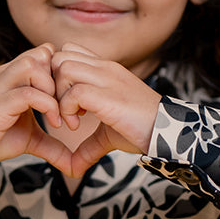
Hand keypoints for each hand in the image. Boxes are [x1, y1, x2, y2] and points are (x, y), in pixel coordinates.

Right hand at [0, 45, 79, 175]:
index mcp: (14, 76)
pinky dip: (47, 106)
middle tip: (70, 105)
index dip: (62, 72)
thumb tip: (75, 165)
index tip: (72, 99)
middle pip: (41, 53)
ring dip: (53, 88)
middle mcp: (6, 75)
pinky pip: (27, 93)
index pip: (44, 53)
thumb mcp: (31, 139)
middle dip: (61, 78)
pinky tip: (54, 123)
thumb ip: (54, 144)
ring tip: (60, 113)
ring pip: (33, 65)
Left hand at [49, 44, 161, 178]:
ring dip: (59, 95)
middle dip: (52, 84)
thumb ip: (88, 145)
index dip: (57, 75)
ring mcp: (108, 79)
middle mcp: (105, 68)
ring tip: (70, 118)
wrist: (167, 133)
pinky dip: (67, 109)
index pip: (69, 51)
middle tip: (62, 110)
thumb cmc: (141, 131)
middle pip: (60, 57)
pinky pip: (75, 92)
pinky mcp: (109, 96)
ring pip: (64, 69)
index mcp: (106, 69)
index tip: (64, 101)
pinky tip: (76, 124)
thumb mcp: (108, 133)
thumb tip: (73, 168)